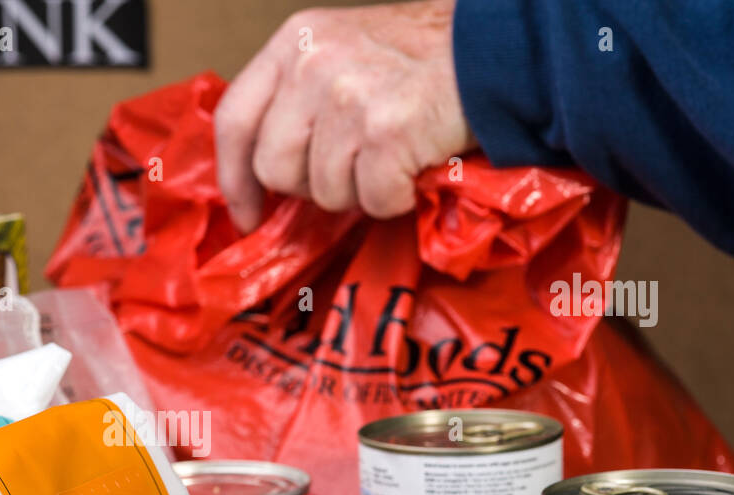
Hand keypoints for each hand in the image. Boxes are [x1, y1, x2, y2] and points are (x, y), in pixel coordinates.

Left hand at [215, 1, 475, 231]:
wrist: (499, 49)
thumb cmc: (423, 59)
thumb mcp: (342, 52)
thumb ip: (297, 100)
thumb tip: (265, 175)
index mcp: (293, 42)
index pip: (234, 120)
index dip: (234, 178)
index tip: (247, 213)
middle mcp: (313, 64)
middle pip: (275, 168)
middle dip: (311, 185)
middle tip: (352, 168)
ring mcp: (348, 97)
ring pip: (324, 192)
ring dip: (360, 190)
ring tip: (392, 155)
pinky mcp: (386, 131)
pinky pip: (372, 200)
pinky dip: (398, 196)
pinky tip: (416, 165)